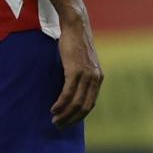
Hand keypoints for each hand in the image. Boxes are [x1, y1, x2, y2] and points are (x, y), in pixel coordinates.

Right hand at [50, 13, 103, 127]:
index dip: (78, 116)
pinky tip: (53, 108)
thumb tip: (71, 88)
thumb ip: (81, 75)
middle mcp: (95, 79)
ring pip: (76, 102)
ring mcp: (86, 75)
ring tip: (54, 120)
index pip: (90, 105)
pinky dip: (61, 103)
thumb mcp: (82, 61)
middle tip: (59, 125)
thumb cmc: (75, 42)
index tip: (67, 122)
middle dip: (71, 119)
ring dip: (64, 114)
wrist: (76, 26)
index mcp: (98, 78)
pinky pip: (68, 92)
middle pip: (84, 107)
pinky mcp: (75, 70)